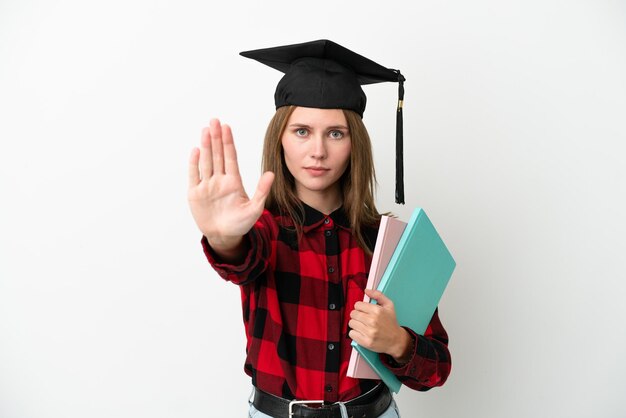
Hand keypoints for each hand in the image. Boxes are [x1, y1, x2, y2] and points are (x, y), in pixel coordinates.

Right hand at [188, 119, 273, 251]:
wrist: (224, 237)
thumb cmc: (241, 224)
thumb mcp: (255, 208)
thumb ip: (262, 191)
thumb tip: (271, 174)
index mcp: (234, 181)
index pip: (230, 157)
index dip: (228, 142)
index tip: (227, 127)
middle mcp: (220, 180)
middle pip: (217, 154)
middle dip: (216, 137)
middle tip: (214, 120)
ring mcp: (207, 185)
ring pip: (206, 161)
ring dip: (206, 146)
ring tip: (205, 130)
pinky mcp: (195, 194)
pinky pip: (194, 175)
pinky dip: (194, 163)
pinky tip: (195, 150)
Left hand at [349, 289, 412, 362]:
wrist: (396, 340)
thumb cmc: (391, 323)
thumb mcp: (389, 305)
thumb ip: (378, 295)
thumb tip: (366, 290)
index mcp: (377, 311)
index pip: (357, 305)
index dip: (360, 307)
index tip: (364, 311)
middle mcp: (372, 321)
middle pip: (353, 314)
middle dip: (357, 315)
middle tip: (364, 318)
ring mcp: (369, 332)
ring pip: (351, 323)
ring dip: (356, 324)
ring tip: (364, 326)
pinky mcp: (366, 342)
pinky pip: (351, 333)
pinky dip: (355, 333)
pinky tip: (362, 332)